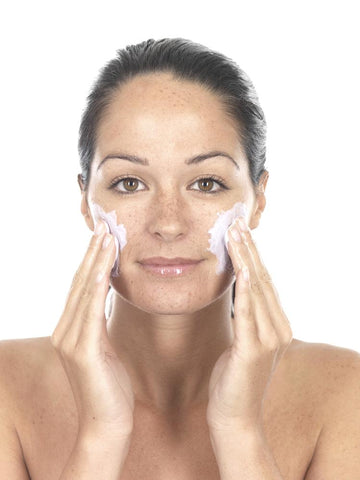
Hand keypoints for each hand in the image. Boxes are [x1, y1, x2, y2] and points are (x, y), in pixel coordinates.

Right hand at [51, 220, 134, 440]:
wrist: (108, 422)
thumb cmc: (111, 386)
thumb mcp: (105, 347)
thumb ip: (100, 324)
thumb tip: (107, 302)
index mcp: (72, 329)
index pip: (82, 286)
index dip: (92, 260)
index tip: (104, 236)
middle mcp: (66, 330)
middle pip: (80, 282)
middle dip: (93, 252)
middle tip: (104, 224)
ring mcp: (70, 340)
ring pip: (85, 290)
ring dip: (96, 260)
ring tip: (106, 235)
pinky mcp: (82, 350)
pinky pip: (91, 310)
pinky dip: (97, 285)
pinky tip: (104, 265)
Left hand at [206, 217, 292, 433]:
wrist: (233, 417)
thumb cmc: (233, 378)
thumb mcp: (243, 341)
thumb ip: (247, 317)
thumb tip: (238, 292)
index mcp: (276, 325)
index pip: (262, 282)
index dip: (251, 254)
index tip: (239, 230)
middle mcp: (278, 328)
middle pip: (261, 279)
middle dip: (248, 248)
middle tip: (235, 221)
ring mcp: (268, 340)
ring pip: (256, 290)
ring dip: (245, 258)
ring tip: (235, 233)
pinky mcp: (253, 351)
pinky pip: (248, 313)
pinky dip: (245, 288)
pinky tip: (241, 268)